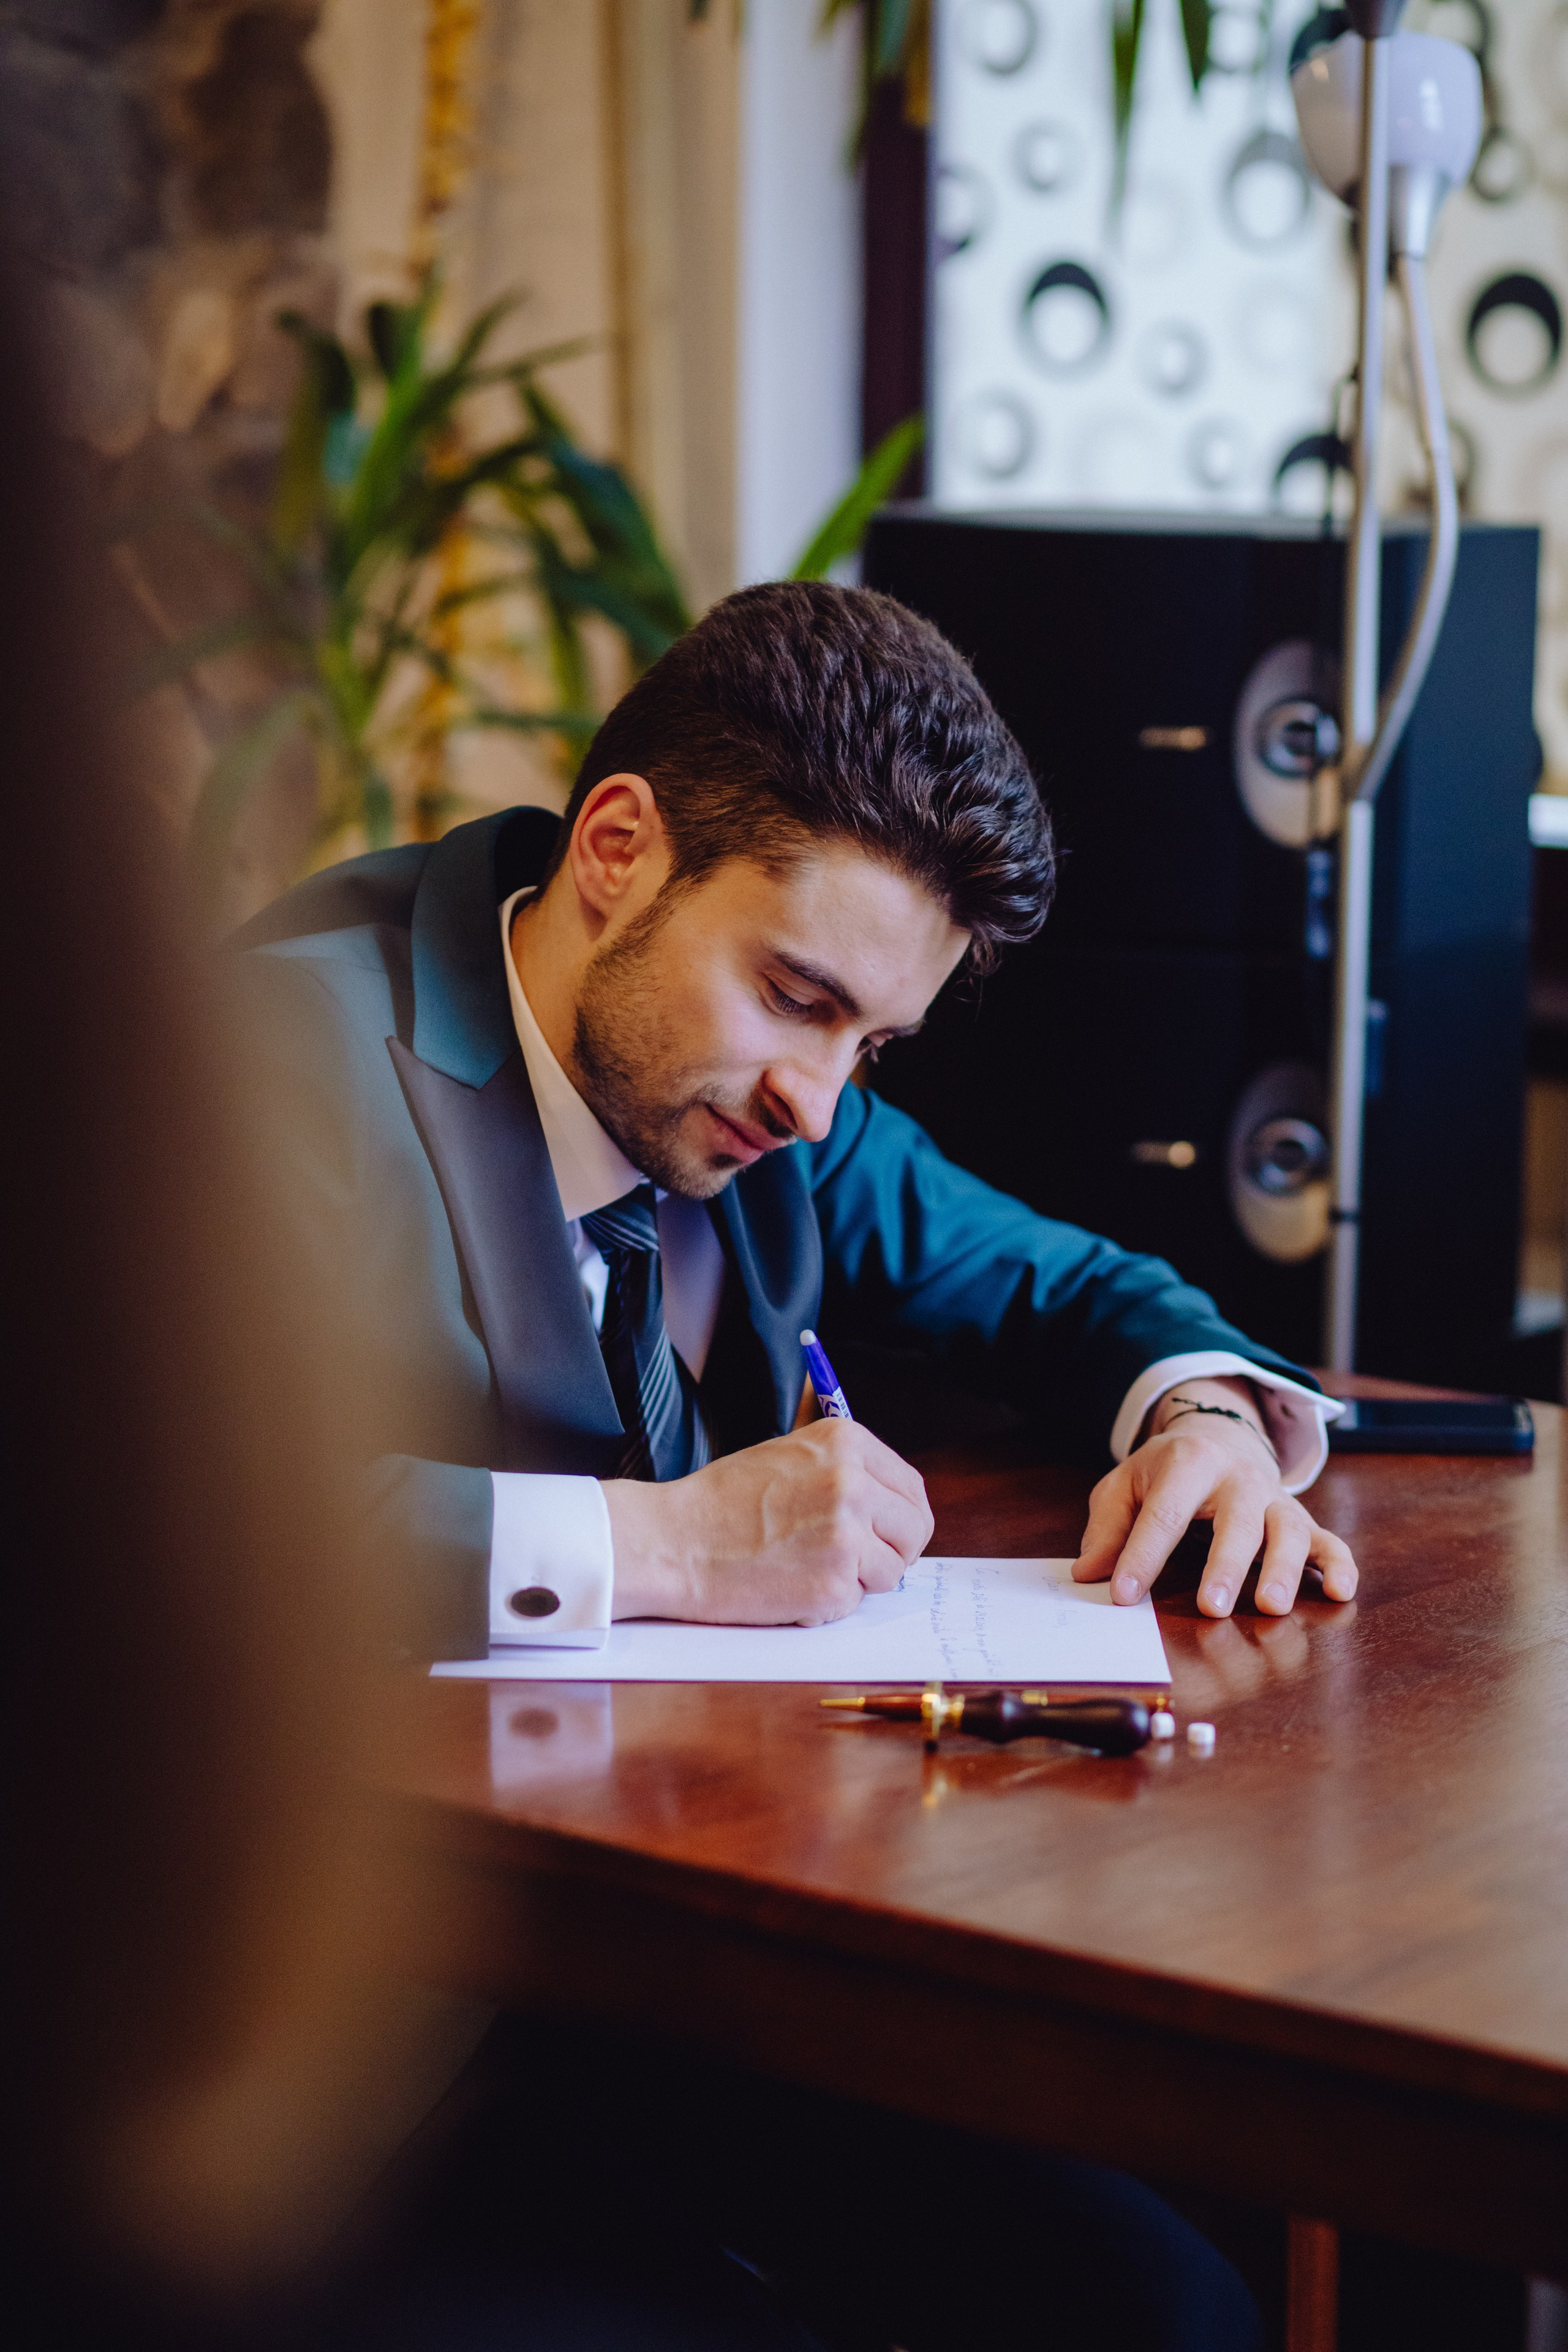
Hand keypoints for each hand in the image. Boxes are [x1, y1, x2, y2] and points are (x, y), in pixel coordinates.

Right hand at [603, 1418, 933, 1625]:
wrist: (673, 1541)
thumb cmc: (722, 1502)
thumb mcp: (790, 1456)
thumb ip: (844, 1469)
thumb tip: (888, 1498)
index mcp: (847, 1442)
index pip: (911, 1487)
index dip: (902, 1518)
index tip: (886, 1532)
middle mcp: (854, 1482)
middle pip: (915, 1529)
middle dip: (893, 1551)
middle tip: (856, 1561)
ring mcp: (848, 1533)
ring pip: (892, 1570)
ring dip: (858, 1579)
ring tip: (807, 1567)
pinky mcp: (835, 1582)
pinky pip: (857, 1601)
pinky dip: (829, 1603)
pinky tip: (789, 1586)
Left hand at [1071, 1378, 1357, 1617]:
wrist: (1221, 1436)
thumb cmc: (1166, 1472)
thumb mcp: (1125, 1485)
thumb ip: (1107, 1526)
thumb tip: (1088, 1573)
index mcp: (1188, 1463)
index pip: (1164, 1513)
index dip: (1141, 1556)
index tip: (1123, 1596)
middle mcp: (1239, 1479)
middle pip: (1237, 1521)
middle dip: (1225, 1565)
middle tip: (1212, 1606)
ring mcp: (1275, 1499)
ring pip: (1289, 1530)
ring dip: (1284, 1569)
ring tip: (1271, 1605)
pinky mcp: (1302, 1519)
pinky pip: (1329, 1540)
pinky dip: (1339, 1565)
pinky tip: (1340, 1591)